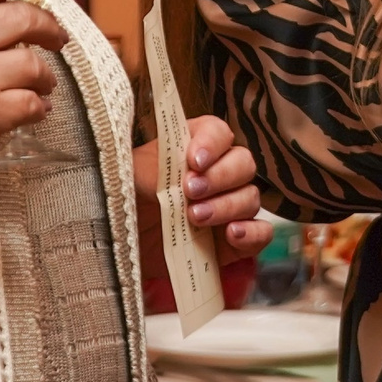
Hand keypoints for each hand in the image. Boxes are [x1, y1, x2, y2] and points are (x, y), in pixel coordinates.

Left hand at [132, 114, 266, 258]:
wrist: (120, 249)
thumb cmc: (123, 204)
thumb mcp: (130, 180)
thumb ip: (156, 171)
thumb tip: (181, 172)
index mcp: (191, 148)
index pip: (218, 132)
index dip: (211, 143)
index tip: (194, 161)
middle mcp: (216, 174)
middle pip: (243, 163)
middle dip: (220, 177)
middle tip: (191, 192)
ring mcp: (228, 208)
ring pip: (251, 197)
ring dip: (227, 206)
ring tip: (195, 218)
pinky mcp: (234, 241)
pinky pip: (261, 233)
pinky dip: (252, 233)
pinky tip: (231, 234)